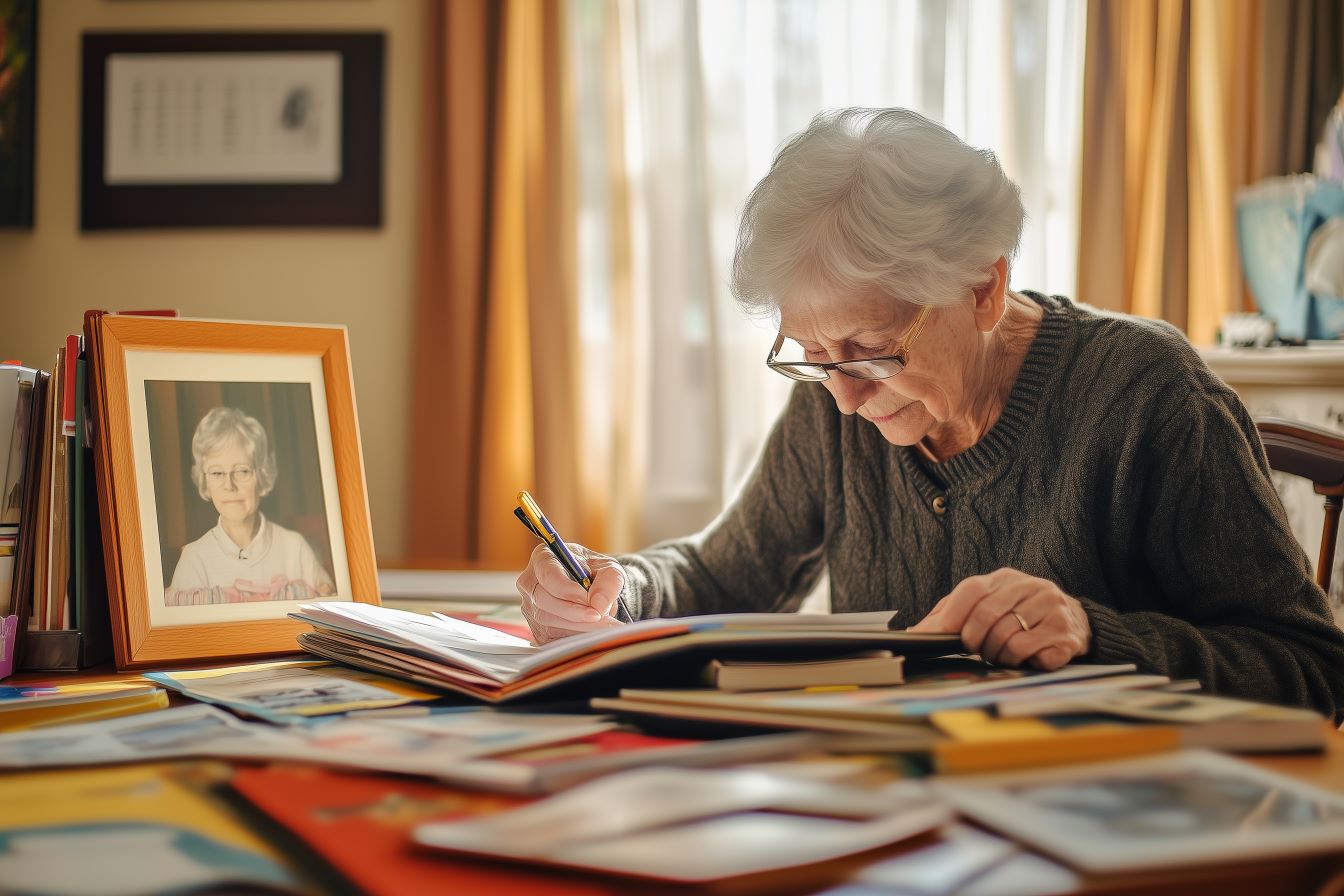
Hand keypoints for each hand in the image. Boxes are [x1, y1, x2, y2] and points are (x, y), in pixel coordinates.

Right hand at [517, 542, 625, 644]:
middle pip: (545, 601)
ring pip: (548, 622)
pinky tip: (591, 631)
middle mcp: (530, 582)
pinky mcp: (535, 629)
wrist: (591, 587)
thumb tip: (597, 606)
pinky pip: (551, 637)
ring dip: (578, 626)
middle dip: (576, 613)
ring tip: (604, 624)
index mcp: (543, 558)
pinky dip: (575, 636)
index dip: (570, 591)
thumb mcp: (608, 569)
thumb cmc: (594, 572)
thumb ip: (608, 583)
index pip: (549, 576)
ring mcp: (529, 607)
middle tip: (601, 617)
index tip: (591, 601)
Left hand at [908, 568, 1091, 669]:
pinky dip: (1019, 661)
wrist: (1075, 621)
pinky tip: (1025, 657)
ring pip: (1007, 639)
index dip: (952, 616)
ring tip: (1003, 654)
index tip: (940, 637)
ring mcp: (1051, 609)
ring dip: (997, 655)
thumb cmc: (1020, 615)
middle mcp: (1031, 587)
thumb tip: (914, 631)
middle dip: (974, 641)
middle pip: (986, 616)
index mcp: (1005, 578)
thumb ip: (950, 614)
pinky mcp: (1065, 634)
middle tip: (976, 650)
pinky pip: (1029, 653)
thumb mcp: (987, 605)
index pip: (972, 589)